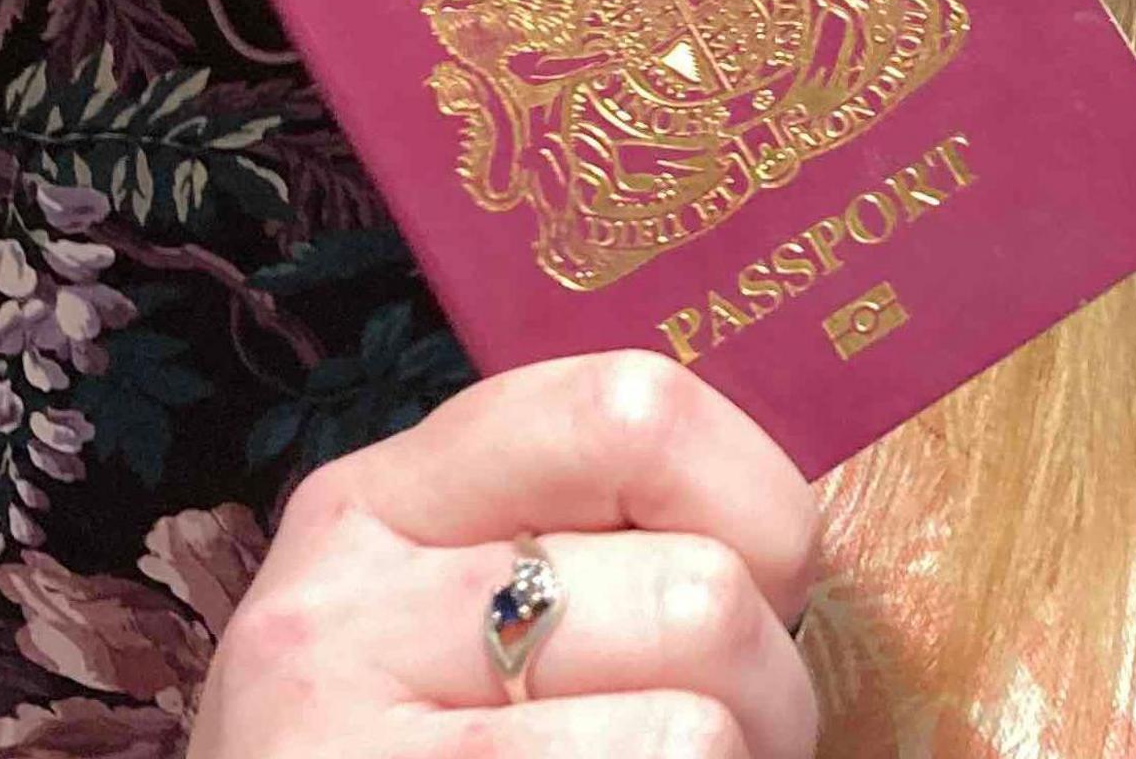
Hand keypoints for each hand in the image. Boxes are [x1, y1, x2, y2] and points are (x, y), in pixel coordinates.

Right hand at [189, 350, 821, 757]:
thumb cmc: (413, 755)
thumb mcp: (450, 624)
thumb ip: (582, 544)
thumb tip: (795, 531)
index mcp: (377, 504)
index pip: (630, 410)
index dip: (756, 499)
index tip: (764, 582)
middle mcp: (340, 612)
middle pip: (699, 592)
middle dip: (766, 686)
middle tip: (725, 738)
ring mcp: (341, 749)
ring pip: (695, 731)